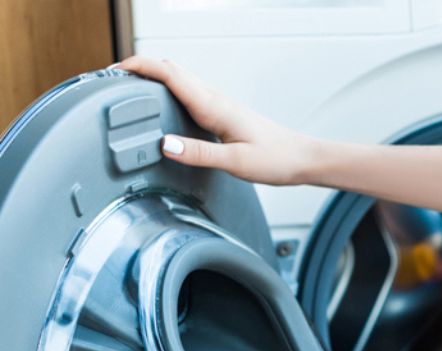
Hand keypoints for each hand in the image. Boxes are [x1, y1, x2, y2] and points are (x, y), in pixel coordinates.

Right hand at [113, 55, 317, 185]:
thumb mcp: (236, 163)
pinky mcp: (222, 114)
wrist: (303, 159)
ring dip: (152, 77)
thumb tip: (165, 146)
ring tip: (127, 90)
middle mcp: (215, 100)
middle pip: (170, 70)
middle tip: (110, 81)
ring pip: (179, 80)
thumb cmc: (277, 160)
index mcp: (214, 106)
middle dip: (138, 69)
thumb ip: (200, 154)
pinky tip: (161, 106)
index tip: (112, 73)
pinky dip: (167, 91)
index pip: (169, 74)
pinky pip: (188, 94)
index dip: (137, 67)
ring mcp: (219, 105)